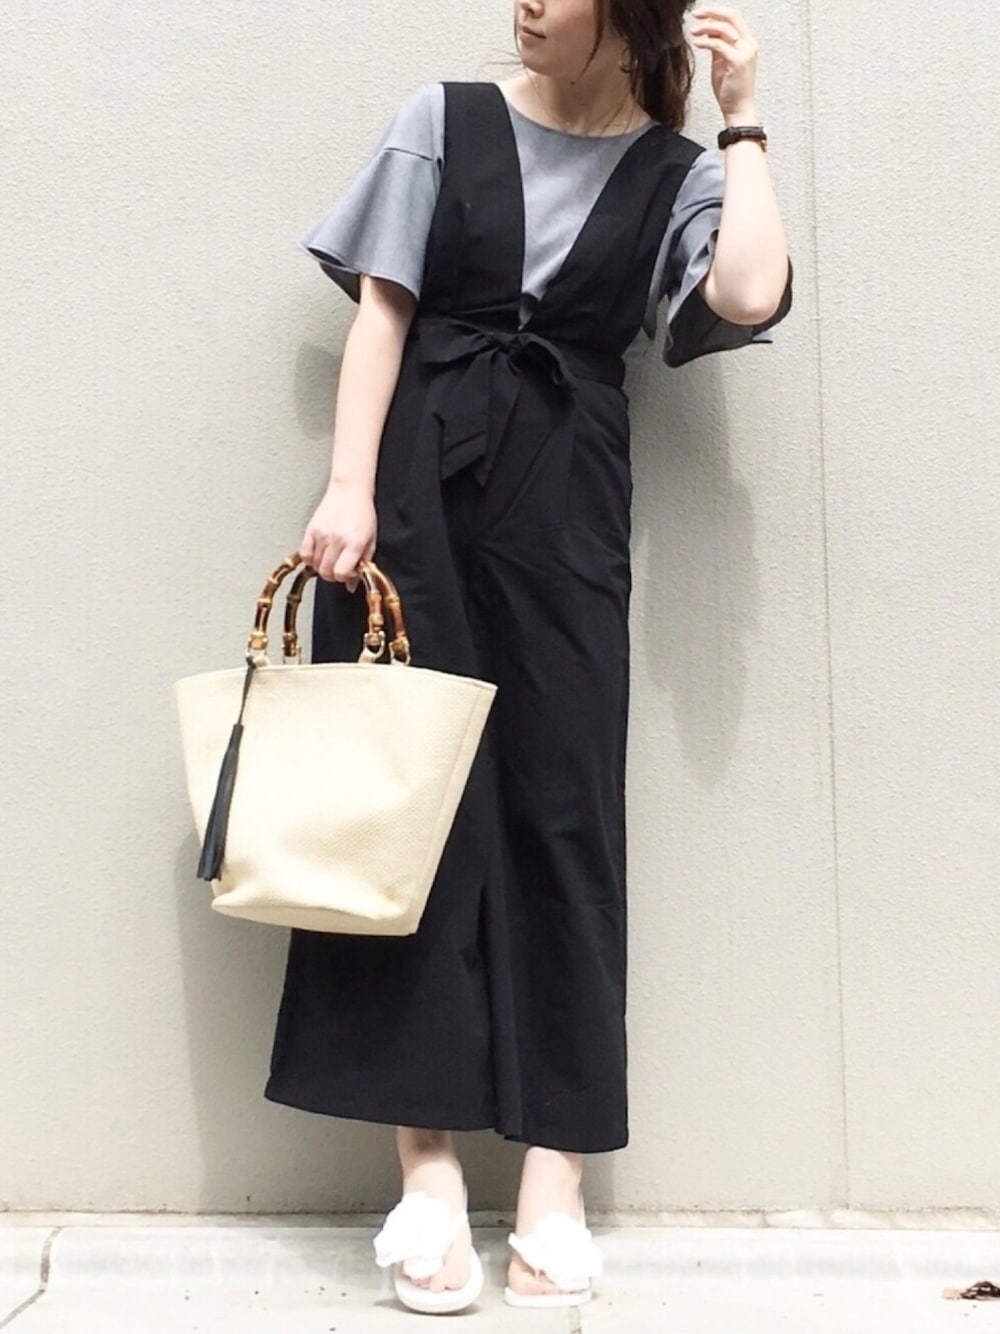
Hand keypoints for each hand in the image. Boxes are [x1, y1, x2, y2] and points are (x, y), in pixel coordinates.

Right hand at [298, 478, 376, 590]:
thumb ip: (363, 563)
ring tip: (331, 558)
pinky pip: (304, 554)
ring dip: (323, 567)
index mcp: (354, 543)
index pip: (341, 573)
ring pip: (315, 565)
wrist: (350, 491)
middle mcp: (337, 540)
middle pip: (327, 572)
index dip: (344, 577)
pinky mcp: (311, 530)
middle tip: (339, 567)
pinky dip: (310, 559)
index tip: (348, 572)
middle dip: (333, 575)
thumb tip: (351, 585)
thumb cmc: (362, 514)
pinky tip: (318, 555)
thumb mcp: (370, 540)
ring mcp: (322, 535)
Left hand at [689, 5, 759, 121]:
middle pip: (732, 16)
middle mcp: (749, 45)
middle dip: (712, 12)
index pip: (734, 17)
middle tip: (696, 15)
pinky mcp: (737, 62)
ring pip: (724, 28)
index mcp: (747, 43)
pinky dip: (705, 42)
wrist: (739, 110)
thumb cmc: (731, 91)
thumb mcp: (722, 63)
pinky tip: (697, 43)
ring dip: (705, 27)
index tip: (701, 14)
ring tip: (693, 31)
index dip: (717, 12)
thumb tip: (708, 31)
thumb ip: (718, 46)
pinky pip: (718, 45)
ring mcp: (745, 53)